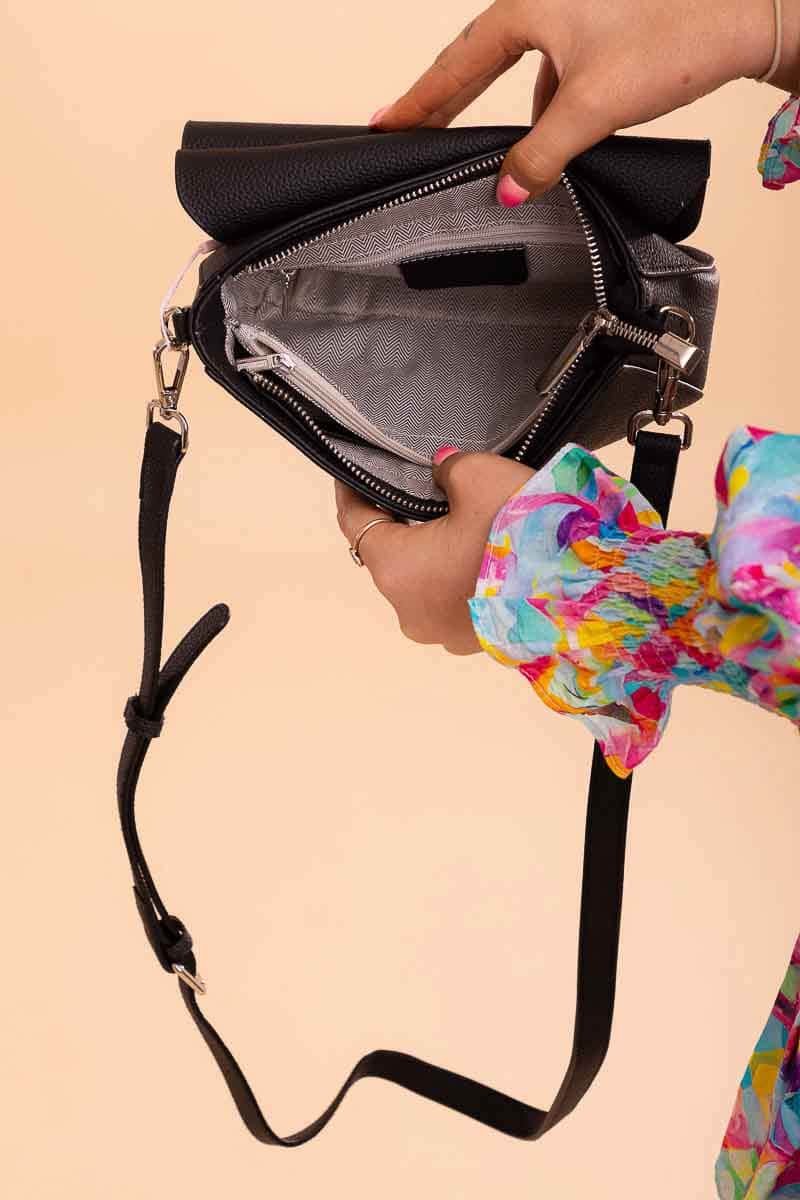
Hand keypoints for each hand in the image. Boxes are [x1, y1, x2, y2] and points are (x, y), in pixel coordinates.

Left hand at [335, 449, 533, 653]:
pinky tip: (485, 553)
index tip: (351, 474)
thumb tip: (441, 470)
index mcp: (396, 569)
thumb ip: (447, 469)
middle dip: (401, 523)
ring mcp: (444, 633)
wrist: (587, 586)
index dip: (352, 493)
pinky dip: (460, 578)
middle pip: (390, 556)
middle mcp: (410, 611)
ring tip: (461, 521)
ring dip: (434, 554)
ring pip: (424, 582)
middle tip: (420, 490)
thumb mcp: (478, 477)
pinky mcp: (476, 643)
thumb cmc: (523, 531)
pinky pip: (454, 602)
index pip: (355, 523)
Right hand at [370, 0, 792, 202]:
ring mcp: (573, 15)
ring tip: (502, 157)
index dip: (418, 100)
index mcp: (527, 8)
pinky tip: (562, 138)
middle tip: (411, 130)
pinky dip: (550, 107)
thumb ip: (542, 154)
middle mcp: (544, 3)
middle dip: (447, 102)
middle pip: (478, 62)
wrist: (742, 15)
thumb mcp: (593, 108)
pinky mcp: (600, 31)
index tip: (386, 123)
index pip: (455, 64)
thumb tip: (508, 190)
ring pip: (523, 72)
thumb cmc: (674, 35)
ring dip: (514, 114)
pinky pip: (555, 75)